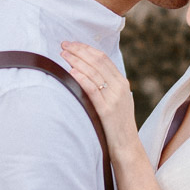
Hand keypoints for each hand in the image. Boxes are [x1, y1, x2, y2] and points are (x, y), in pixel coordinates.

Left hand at [61, 42, 140, 158]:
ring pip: (93, 72)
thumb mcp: (116, 100)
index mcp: (122, 82)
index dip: (86, 48)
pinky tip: (71, 72)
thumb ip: (106, 86)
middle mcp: (119, 87)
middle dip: (79, 51)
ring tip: (63, 55)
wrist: (127, 145)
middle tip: (63, 45)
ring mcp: (114, 98)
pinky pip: (92, 90)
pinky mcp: (106, 110)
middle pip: (97, 61)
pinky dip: (81, 78)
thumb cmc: (117, 124)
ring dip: (76, 61)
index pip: (103, 58)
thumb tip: (86, 71)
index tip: (72, 44)